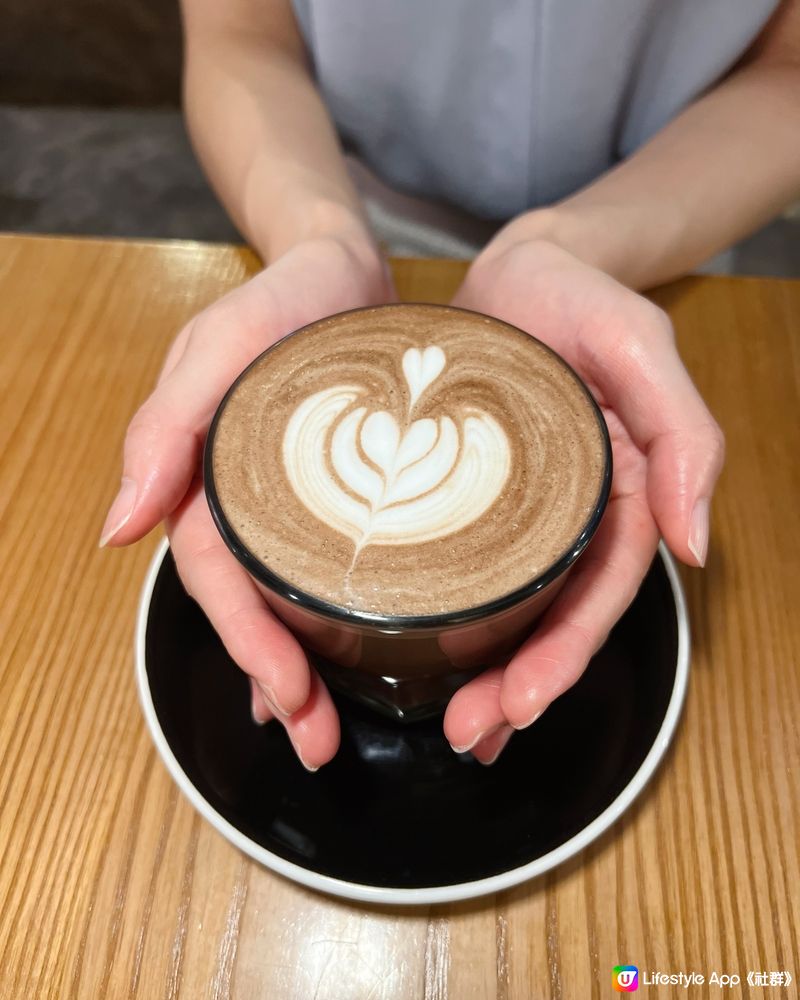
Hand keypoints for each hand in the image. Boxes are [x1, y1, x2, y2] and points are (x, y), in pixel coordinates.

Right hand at [101, 234, 393, 769]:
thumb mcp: (217, 345)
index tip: (287, 698)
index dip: (247, 642)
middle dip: (279, 679)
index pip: (220, 578)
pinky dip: (333, 618)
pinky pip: (331, 567)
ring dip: (304, 666)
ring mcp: (292, 505)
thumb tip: (117, 532)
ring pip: (289, 600)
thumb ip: (163, 430)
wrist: (344, 268)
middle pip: (254, 606)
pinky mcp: (339, 496)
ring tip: (329, 728)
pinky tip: (343, 659)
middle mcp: (245, 503)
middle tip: (318, 743)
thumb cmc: (279, 300)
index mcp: (206, 479)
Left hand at [443, 238, 723, 763]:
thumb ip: (683, 435)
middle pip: (554, 618)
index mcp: (620, 490)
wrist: (513, 272)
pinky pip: (462, 569)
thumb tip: (696, 545)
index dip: (566, 653)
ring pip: (510, 609)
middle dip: (517, 686)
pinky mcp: (470, 501)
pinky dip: (445, 620)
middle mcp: (572, 514)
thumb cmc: (577, 296)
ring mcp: (521, 513)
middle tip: (470, 733)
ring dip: (484, 675)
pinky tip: (418, 659)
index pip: (601, 590)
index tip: (518, 704)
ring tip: (452, 726)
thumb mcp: (638, 343)